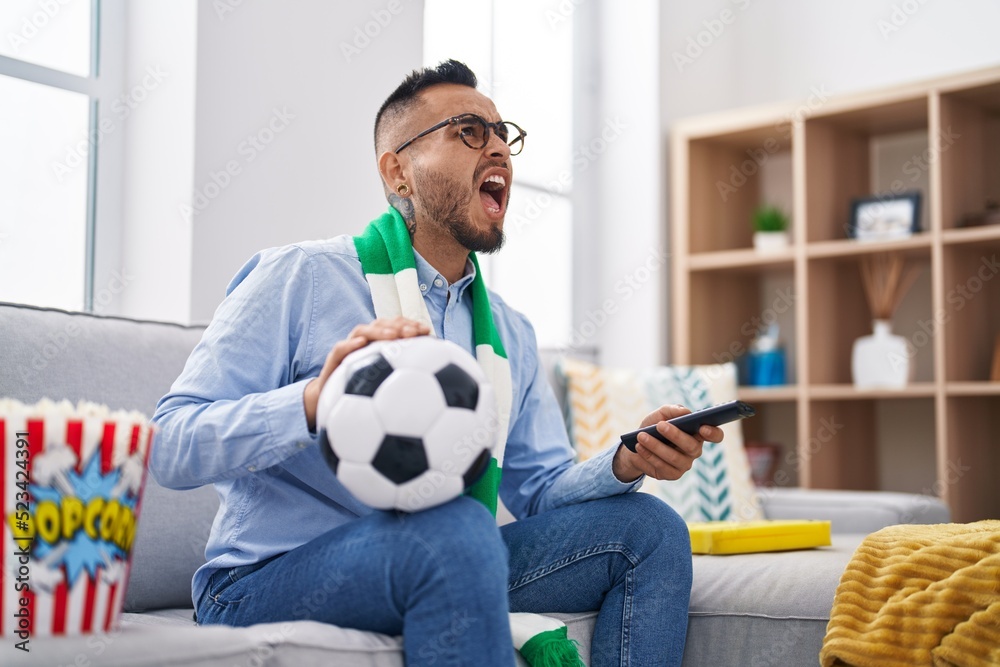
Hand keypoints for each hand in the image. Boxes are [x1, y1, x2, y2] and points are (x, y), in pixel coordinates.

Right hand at [303, 317, 430, 430]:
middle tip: (414, 332)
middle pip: (381, 325)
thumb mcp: (388, 388)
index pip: (396, 327)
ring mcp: (348, 350)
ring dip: (378, 330)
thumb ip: (408, 378)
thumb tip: (438, 378)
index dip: (410, 325)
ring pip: (361, 331)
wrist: (334, 405)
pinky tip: (361, 344)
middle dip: (398, 325)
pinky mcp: (334, 361)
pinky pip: (340, 349)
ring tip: (392, 335)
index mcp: (379, 346)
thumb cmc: (365, 396)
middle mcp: (364, 343)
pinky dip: (350, 345)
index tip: (427, 331)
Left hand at [611, 404, 723, 482]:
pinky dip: (648, 456)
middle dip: (675, 435)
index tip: (702, 427)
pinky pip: (661, 467)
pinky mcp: (672, 474)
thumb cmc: (654, 427)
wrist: (636, 443)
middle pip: (692, 446)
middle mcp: (694, 450)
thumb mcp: (660, 414)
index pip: (715, 435)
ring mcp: (684, 464)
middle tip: (659, 425)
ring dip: (655, 446)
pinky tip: (639, 447)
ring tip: (641, 436)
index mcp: (697, 433)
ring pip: (673, 457)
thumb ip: (672, 410)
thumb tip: (685, 412)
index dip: (713, 433)